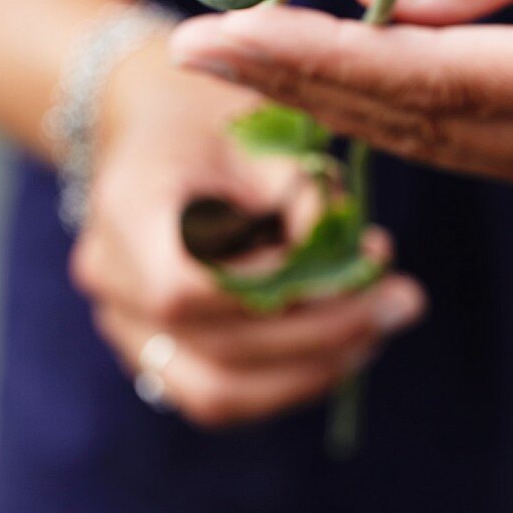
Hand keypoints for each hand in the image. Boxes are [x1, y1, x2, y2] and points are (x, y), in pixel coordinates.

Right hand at [70, 35, 423, 426]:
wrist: (155, 127)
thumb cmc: (214, 117)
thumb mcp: (260, 130)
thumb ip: (300, 192)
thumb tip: (348, 264)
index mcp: (125, 210)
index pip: (186, 288)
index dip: (275, 291)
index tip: (352, 264)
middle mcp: (111, 280)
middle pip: (214, 350)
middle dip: (323, 335)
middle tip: (402, 302)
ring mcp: (124, 325)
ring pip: (217, 394)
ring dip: (312, 372)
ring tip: (381, 328)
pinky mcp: (153, 352)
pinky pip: (219, 395)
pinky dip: (288, 381)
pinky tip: (346, 347)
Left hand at [171, 0, 512, 203]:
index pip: (424, 79)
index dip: (314, 59)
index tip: (216, 38)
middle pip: (413, 123)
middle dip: (299, 82)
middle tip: (199, 47)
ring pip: (432, 143)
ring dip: (333, 101)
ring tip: (242, 59)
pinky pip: (466, 142)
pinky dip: (392, 110)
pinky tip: (327, 81)